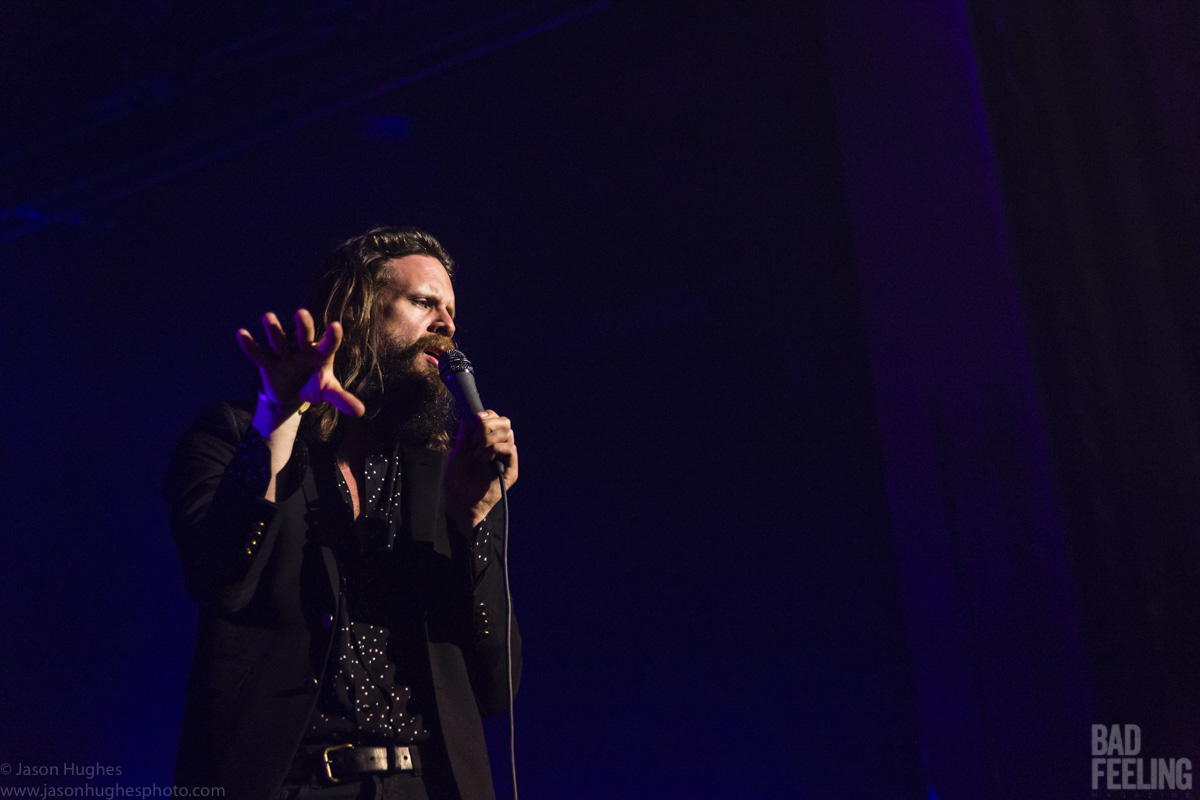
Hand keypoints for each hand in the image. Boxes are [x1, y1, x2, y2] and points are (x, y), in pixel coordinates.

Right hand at [236, 309, 365, 416]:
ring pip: (279, 340)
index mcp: (320, 356)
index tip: (335, 326)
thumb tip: (361, 412)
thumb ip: (343, 399)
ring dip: (274, 331)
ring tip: (268, 317)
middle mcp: (302, 350)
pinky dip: (250, 345)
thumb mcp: (328, 392)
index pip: (328, 345)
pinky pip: (258, 354)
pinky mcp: (268, 364)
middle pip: (303, 335)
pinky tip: (242, 333)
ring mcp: (284, 355)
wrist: (292, 394)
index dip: (331, 337)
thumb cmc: (314, 386)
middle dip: (302, 326)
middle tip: (301, 313)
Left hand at [445, 410, 518, 530]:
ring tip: (477, 454)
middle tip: (476, 440)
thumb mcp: (458, 453)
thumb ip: (465, 435)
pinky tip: (484, 460)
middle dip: (488, 425)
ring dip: (489, 439)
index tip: (476, 418)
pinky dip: (495, 449)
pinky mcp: (511, 469)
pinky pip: (510, 448)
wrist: (461, 502)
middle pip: (505, 422)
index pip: (495, 419)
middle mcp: (498, 448)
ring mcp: (505, 458)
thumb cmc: (457, 482)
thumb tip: (467, 416)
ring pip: (508, 432)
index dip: (488, 415)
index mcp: (486, 442)